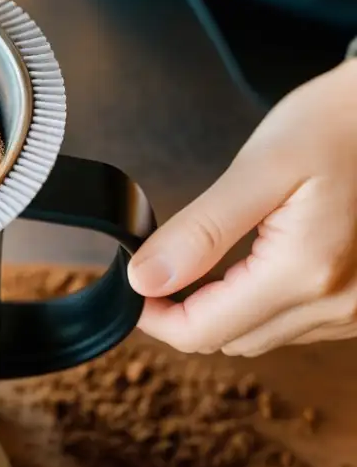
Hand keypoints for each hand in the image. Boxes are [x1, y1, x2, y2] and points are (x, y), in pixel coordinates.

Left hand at [128, 59, 356, 355]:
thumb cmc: (331, 127)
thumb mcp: (258, 169)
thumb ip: (199, 231)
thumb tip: (145, 279)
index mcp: (304, 273)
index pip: (204, 331)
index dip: (154, 316)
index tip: (132, 283)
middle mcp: (337, 304)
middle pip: (228, 340)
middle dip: (182, 311)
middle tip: (158, 264)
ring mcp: (354, 310)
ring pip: (257, 337)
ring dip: (220, 310)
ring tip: (202, 260)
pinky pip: (291, 325)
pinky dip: (256, 305)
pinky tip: (247, 265)